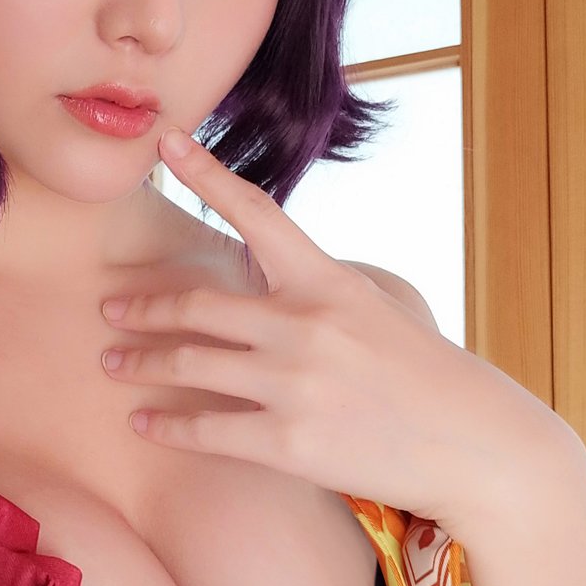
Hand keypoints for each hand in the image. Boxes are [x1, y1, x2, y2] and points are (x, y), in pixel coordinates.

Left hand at [101, 128, 577, 535]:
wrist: (476, 446)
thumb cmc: (426, 375)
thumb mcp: (381, 309)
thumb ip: (320, 291)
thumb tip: (269, 283)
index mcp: (329, 281)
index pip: (257, 214)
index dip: (205, 172)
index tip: (163, 140)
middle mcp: (306, 325)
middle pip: (198, 305)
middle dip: (143, 305)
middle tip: (109, 307)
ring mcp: (295, 384)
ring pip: (190, 364)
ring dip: (140, 362)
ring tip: (112, 363)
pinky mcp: (291, 443)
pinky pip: (206, 430)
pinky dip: (166, 424)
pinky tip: (143, 422)